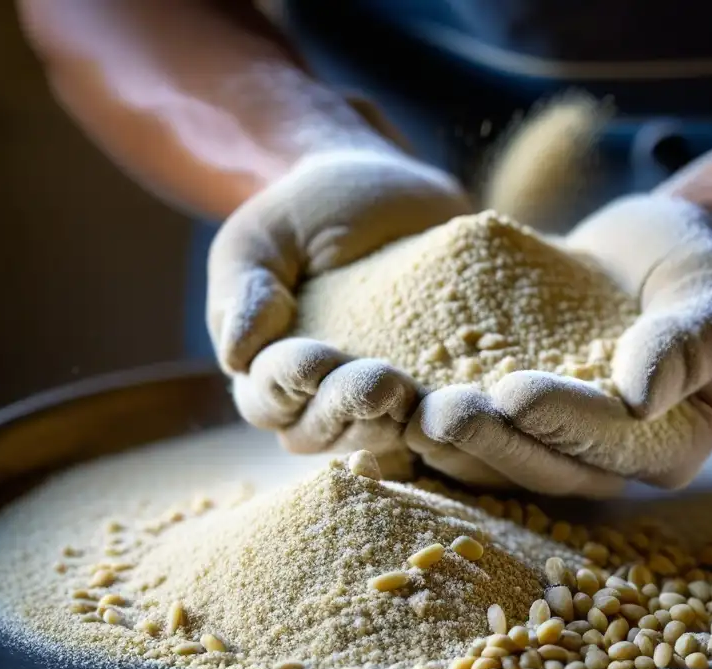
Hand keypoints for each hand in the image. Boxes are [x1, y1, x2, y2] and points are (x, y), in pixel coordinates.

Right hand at [208, 139, 472, 452]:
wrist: (384, 191)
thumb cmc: (308, 212)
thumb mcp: (262, 237)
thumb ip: (244, 289)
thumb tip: (234, 353)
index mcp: (268, 374)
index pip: (269, 397)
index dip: (289, 382)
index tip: (313, 357)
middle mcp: (321, 403)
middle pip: (324, 430)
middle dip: (348, 408)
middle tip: (379, 382)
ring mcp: (383, 404)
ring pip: (382, 435)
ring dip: (399, 421)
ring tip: (422, 393)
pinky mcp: (436, 391)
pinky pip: (442, 419)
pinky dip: (455, 417)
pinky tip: (477, 400)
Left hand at [406, 194, 711, 496]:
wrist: (651, 257)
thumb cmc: (697, 273)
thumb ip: (691, 343)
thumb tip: (645, 396)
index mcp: (668, 445)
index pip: (614, 443)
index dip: (565, 422)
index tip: (516, 391)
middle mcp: (608, 461)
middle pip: (548, 465)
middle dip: (493, 442)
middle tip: (441, 414)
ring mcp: (557, 445)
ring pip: (503, 459)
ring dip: (455, 442)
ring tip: (409, 411)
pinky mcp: (517, 421)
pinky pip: (478, 428)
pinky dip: (436, 419)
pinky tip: (392, 402)